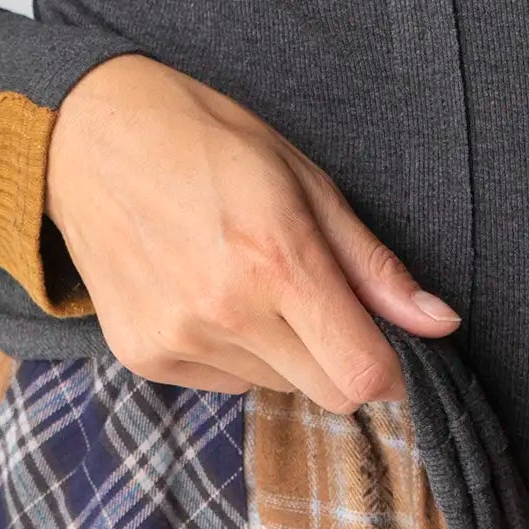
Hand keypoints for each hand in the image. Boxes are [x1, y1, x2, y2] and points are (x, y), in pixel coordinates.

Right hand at [44, 53, 460, 407]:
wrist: (88, 136)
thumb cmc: (206, 137)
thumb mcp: (303, 176)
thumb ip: (371, 262)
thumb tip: (440, 322)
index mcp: (276, 258)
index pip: (362, 375)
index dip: (390, 365)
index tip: (387, 337)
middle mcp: (225, 311)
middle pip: (326, 392)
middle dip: (341, 356)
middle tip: (317, 293)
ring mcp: (178, 341)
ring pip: (275, 388)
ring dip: (285, 350)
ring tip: (250, 277)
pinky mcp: (144, 359)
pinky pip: (223, 383)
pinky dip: (235, 351)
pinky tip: (209, 291)